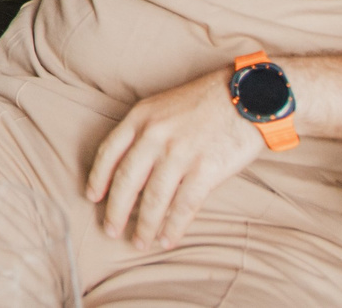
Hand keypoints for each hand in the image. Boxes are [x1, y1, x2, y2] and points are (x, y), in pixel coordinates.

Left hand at [86, 69, 261, 248]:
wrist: (249, 98)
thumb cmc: (206, 102)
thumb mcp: (164, 105)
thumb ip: (145, 131)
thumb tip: (131, 168)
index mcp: (140, 117)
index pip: (109, 153)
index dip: (98, 178)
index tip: (92, 197)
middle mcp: (155, 136)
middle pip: (126, 181)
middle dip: (115, 210)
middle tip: (110, 230)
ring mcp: (179, 154)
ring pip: (153, 199)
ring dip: (144, 226)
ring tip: (139, 242)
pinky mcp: (205, 170)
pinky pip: (183, 206)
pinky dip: (172, 227)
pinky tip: (166, 240)